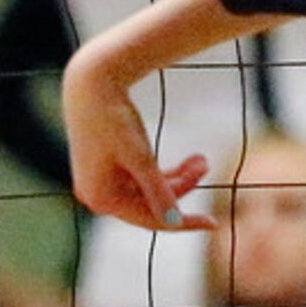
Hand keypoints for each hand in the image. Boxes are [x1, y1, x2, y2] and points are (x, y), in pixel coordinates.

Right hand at [65, 56, 213, 233]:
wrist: (91, 83)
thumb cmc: (113, 119)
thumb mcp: (140, 157)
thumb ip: (158, 191)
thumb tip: (174, 222)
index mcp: (101, 198)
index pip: (150, 219)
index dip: (185, 222)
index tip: (214, 223)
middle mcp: (97, 195)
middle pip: (150, 203)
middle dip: (182, 187)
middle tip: (204, 163)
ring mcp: (101, 182)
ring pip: (148, 189)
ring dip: (177, 176)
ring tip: (200, 159)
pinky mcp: (106, 167)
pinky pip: (140, 178)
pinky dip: (163, 171)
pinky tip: (186, 161)